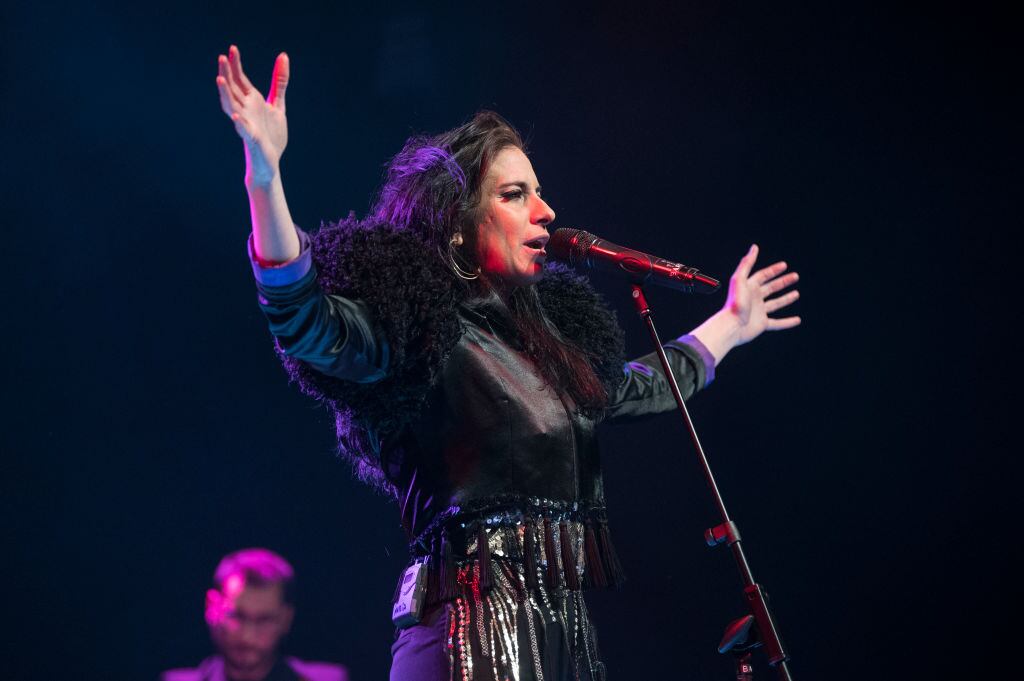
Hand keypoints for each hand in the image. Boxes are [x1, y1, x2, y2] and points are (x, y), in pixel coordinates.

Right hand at [215, 45, 288, 185]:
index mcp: (251, 101)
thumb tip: (283, 56)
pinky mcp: (252, 139)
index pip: (240, 80)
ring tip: (219, 79)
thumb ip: (279, 82)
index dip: (236, 65)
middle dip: (227, 74)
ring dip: (225, 94)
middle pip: (233, 89)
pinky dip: (240, 123)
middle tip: (221, 57)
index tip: (232, 48)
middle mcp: (245, 110)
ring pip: (232, 107)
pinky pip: (244, 130)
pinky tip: (237, 116)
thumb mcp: (277, 105)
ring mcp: (247, 124)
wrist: (270, 163)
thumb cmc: (270, 135)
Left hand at [724, 244, 800, 345]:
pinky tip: (797, 320)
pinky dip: (787, 322)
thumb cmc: (734, 303)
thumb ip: (747, 263)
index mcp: (749, 287)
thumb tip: (754, 247)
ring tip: (796, 294)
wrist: (731, 326)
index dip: (774, 270)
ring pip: (775, 304)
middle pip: (771, 288)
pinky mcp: (761, 324)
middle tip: (795, 276)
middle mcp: (754, 298)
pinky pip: (777, 323)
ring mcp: (758, 311)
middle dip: (783, 282)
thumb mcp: (739, 279)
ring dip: (786, 299)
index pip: (763, 275)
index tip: (785, 265)